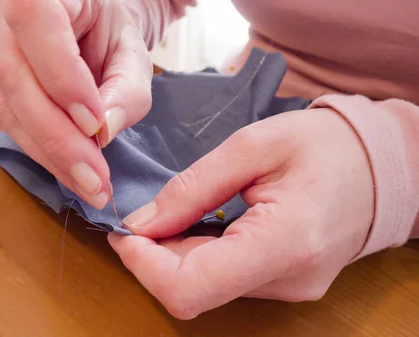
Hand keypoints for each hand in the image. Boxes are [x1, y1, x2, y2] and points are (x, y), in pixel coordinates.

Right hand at [0, 0, 152, 208]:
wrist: (93, 26)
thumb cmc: (113, 29)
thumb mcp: (132, 50)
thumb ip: (125, 87)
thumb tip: (103, 133)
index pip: (35, 24)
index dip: (61, 77)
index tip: (95, 123)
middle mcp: (7, 26)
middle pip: (15, 80)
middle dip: (57, 138)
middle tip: (96, 180)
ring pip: (11, 112)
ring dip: (53, 157)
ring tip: (92, 187)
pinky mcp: (1, 92)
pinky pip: (16, 128)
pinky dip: (49, 157)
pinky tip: (76, 175)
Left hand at [108, 108, 374, 318]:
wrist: (379, 166)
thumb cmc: (324, 146)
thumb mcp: (253, 145)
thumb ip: (192, 187)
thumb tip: (142, 222)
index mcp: (283, 242)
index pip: (189, 288)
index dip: (143, 265)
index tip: (125, 231)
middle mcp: (286, 280)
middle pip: (191, 290)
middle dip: (153, 254)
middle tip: (145, 213)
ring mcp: (287, 289)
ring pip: (204, 287)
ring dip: (175, 254)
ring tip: (180, 211)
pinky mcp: (283, 285)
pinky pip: (224, 279)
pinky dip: (200, 254)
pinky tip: (203, 223)